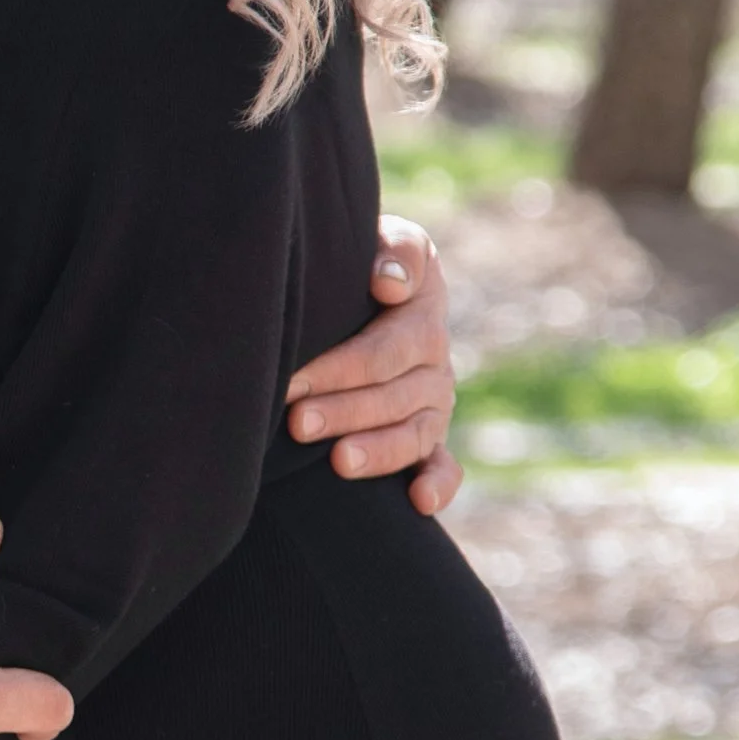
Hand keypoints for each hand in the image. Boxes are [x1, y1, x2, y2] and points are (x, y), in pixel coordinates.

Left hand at [284, 215, 461, 516]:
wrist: (353, 285)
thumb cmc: (352, 260)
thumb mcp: (378, 237)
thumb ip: (393, 249)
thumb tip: (388, 283)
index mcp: (422, 304)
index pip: (391, 342)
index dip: (346, 363)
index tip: (296, 380)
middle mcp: (433, 353)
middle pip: (393, 389)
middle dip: (343, 406)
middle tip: (295, 418)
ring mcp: (433, 397)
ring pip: (414, 430)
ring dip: (378, 450)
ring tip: (337, 461)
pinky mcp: (429, 436)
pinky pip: (443, 464)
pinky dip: (438, 484)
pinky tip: (419, 501)